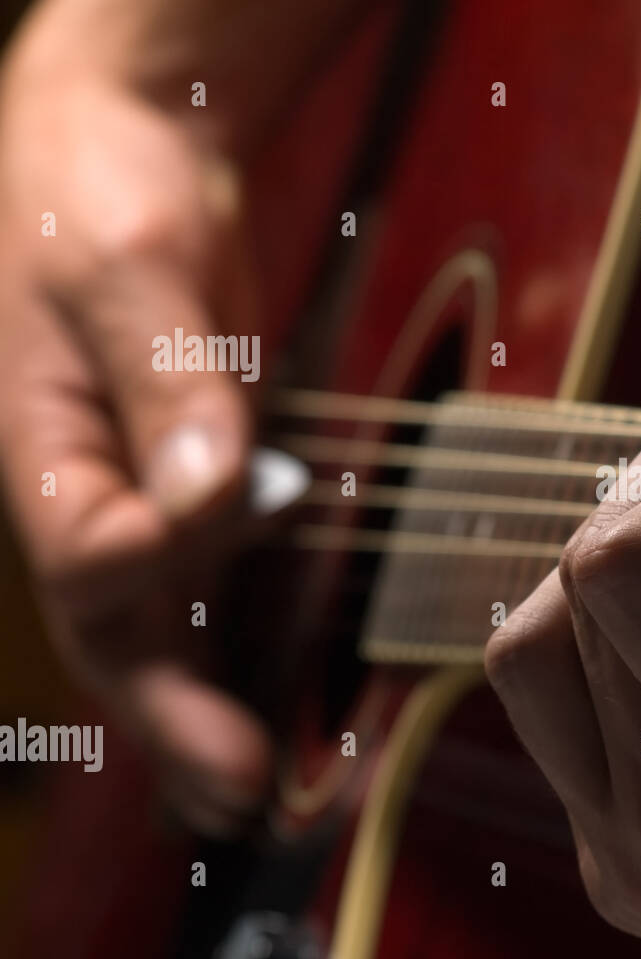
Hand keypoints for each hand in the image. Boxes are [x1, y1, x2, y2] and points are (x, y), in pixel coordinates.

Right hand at [0, 0, 363, 833]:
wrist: (121, 150)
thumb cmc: (98, 194)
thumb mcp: (126, 270)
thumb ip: (167, 383)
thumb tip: (210, 493)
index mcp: (42, 449)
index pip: (93, 553)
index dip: (159, 555)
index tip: (233, 510)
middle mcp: (84, 492)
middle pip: (117, 629)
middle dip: (176, 717)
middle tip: (241, 794)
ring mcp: (138, 494)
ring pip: (158, 628)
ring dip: (204, 711)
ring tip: (252, 794)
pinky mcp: (192, 483)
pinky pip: (204, 586)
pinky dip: (232, 648)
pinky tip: (266, 703)